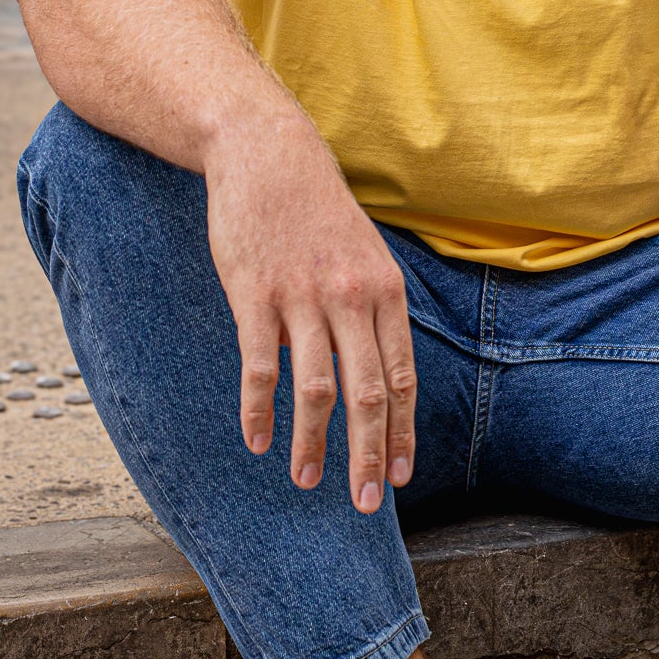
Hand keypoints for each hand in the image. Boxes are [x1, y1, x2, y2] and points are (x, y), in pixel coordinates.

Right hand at [203, 111, 415, 513]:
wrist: (268, 154)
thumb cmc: (317, 212)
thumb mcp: (363, 255)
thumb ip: (371, 312)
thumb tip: (372, 374)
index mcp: (384, 290)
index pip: (401, 377)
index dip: (403, 432)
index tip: (401, 476)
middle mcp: (351, 297)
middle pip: (368, 394)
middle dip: (369, 456)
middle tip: (367, 504)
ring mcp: (302, 297)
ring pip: (315, 390)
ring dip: (313, 445)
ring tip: (308, 482)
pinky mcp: (255, 294)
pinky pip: (260, 367)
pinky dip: (260, 411)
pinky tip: (258, 441)